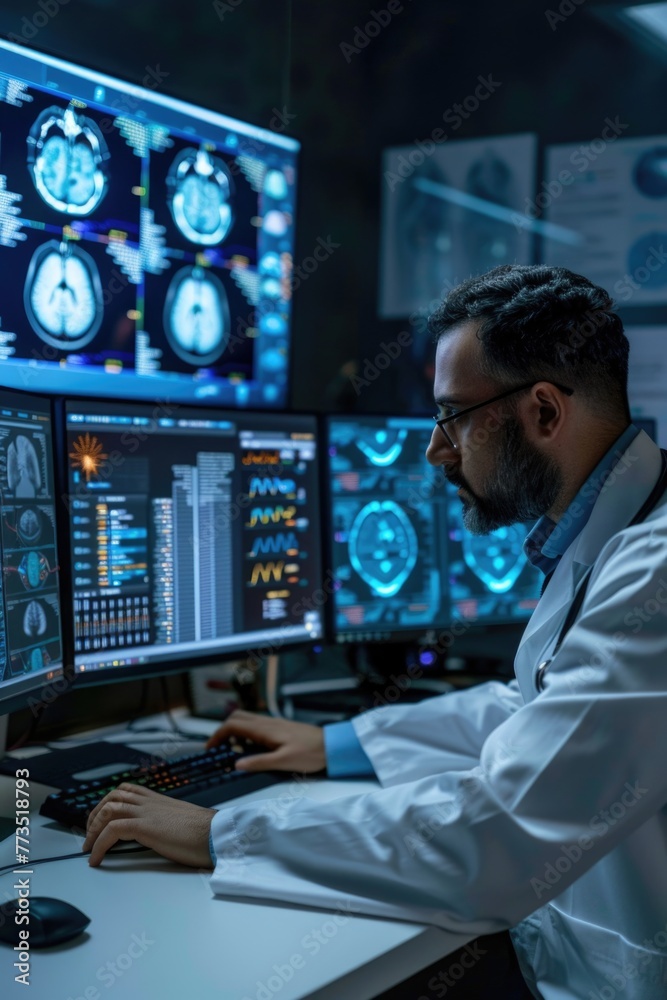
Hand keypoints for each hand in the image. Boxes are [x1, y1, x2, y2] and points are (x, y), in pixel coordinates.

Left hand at [83, 783, 214, 868]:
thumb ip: (169, 823)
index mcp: (159, 800)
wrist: (217, 833)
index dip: (109, 802)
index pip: (127, 790)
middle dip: (95, 814)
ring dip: (93, 829)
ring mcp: (147, 812)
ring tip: (88, 847)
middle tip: (89, 834)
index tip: (101, 819)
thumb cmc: (206, 833)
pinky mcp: (146, 826)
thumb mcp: (183, 822)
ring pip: (109, 810)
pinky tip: (95, 859)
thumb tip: (165, 834)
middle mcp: (150, 801)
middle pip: (112, 796)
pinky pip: (112, 831)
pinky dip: (98, 845)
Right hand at [205, 710, 325, 773]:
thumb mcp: (283, 762)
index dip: (218, 735)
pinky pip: (256, 725)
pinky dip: (245, 733)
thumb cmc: (309, 754)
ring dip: (234, 731)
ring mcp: (273, 723)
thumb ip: (259, 762)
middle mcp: (266, 722)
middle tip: (218, 749)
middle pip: (236, 717)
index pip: (233, 725)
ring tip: (232, 750)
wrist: (330, 745)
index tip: (210, 749)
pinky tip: (250, 747)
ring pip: (246, 720)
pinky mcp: (279, 727)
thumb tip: (236, 764)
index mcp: (264, 729)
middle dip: (223, 730)